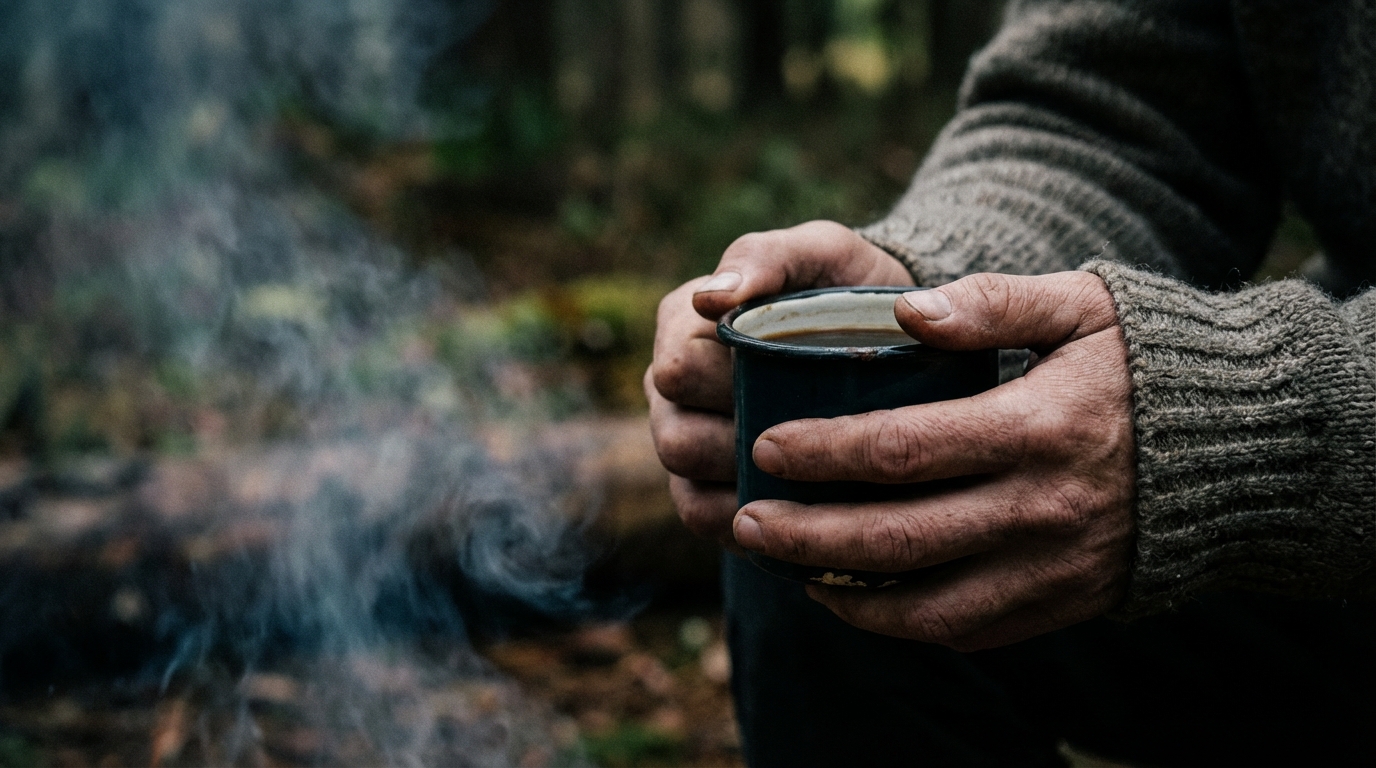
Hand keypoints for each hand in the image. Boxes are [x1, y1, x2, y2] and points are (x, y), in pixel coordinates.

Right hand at [645, 221, 913, 544]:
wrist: (895, 338)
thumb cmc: (845, 287)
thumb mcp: (819, 252)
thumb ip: (767, 257)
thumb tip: (711, 298)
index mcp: (682, 330)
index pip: (678, 372)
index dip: (727, 384)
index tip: (791, 376)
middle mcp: (672, 394)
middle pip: (675, 439)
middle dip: (739, 440)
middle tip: (810, 433)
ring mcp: (691, 448)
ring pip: (688, 490)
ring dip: (745, 487)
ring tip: (807, 477)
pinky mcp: (716, 495)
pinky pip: (710, 525)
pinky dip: (751, 524)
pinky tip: (800, 515)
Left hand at [731, 271, 1135, 649]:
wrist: (1241, 449)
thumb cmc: (1142, 363)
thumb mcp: (1083, 306)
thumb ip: (993, 301)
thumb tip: (907, 310)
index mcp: (1036, 428)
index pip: (902, 448)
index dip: (824, 452)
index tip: (766, 446)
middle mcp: (1040, 509)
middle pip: (896, 537)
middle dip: (805, 534)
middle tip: (745, 521)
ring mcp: (1052, 567)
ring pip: (924, 604)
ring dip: (841, 591)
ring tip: (783, 567)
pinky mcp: (1061, 603)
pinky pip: (964, 630)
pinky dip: (898, 622)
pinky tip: (853, 595)